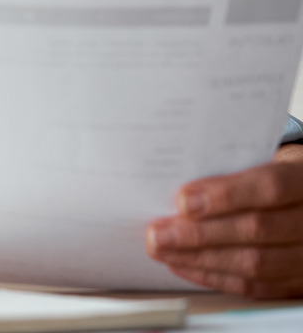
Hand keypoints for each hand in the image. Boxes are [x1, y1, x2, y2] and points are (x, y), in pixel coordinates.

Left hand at [146, 143, 302, 297]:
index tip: (183, 201)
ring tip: (162, 250)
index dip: (226, 195)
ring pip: (255, 263)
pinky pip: (255, 286)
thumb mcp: (258, 159)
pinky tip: (184, 265)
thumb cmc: (273, 175)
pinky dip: (214, 277)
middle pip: (257, 229)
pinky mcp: (296, 281)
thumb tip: (177, 190)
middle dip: (199, 234)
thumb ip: (228, 172)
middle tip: (158, 234)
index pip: (270, 187)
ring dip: (200, 259)